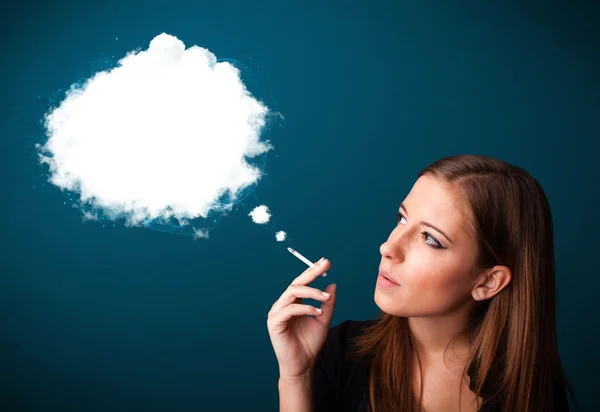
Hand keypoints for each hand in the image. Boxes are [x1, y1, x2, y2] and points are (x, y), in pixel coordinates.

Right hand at [267, 258, 336, 378]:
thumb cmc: (310, 344)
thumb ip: (327, 303)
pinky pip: (290, 309)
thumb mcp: (323, 320)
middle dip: (311, 272)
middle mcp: (283, 305)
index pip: (302, 282)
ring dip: (311, 292)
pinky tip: (317, 311)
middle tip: (324, 265)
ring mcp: (277, 313)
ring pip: (291, 293)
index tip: (325, 261)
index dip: (312, 270)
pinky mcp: (274, 323)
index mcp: (293, 302)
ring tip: (326, 297)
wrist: (303, 365)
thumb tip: (333, 284)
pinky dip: (305, 308)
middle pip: (295, 283)